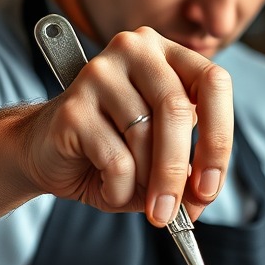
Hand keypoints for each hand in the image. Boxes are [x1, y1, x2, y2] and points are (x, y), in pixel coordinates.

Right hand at [22, 26, 233, 224]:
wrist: (45, 151)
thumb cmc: (111, 149)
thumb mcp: (160, 158)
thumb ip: (187, 173)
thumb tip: (201, 196)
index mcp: (168, 55)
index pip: (213, 83)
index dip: (219, 138)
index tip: (210, 185)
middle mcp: (135, 51)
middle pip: (177, 110)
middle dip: (179, 172)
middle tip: (176, 212)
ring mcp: (100, 74)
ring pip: (144, 137)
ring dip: (148, 183)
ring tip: (137, 196)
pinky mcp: (73, 106)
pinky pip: (115, 159)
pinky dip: (120, 187)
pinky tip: (110, 188)